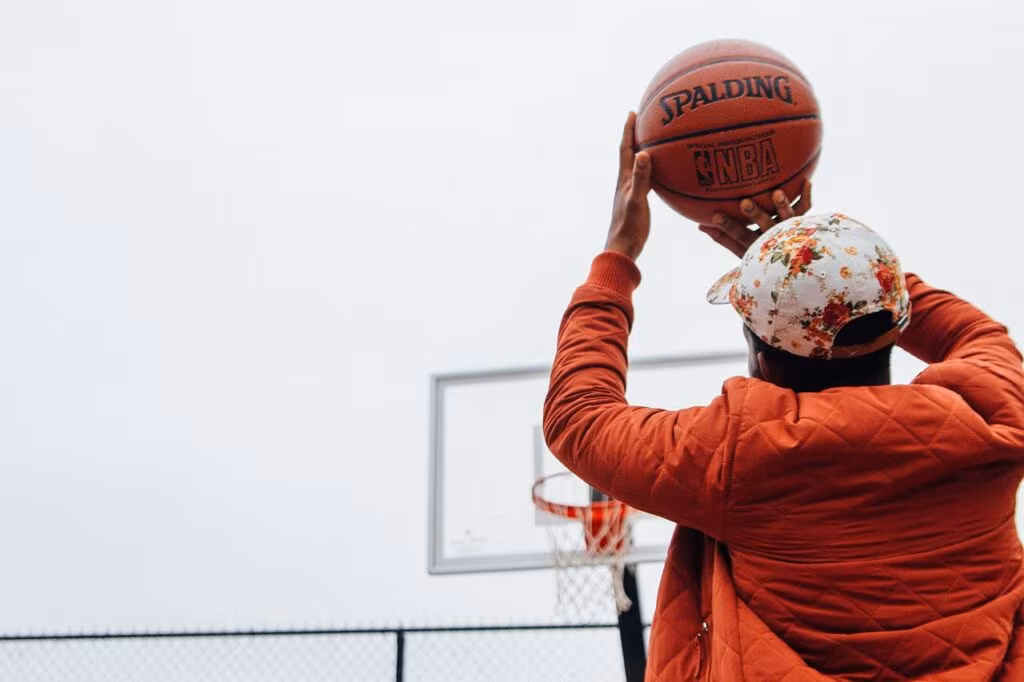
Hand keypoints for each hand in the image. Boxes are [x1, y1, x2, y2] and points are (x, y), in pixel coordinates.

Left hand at [605, 112, 651, 260]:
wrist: (623, 248)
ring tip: (654, 139)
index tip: (632, 112)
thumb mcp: (636, 200)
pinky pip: (648, 179)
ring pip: (638, 165)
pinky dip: (654, 169)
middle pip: (630, 153)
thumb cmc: (628, 227)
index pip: (625, 149)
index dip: (628, 131)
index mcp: (623, 179)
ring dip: (644, 151)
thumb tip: (643, 153)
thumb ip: (640, 178)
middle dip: (635, 135)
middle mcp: (626, 182)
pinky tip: (664, 171)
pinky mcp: (638, 201)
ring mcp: (631, 192)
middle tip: (643, 118)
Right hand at [697, 181, 812, 257]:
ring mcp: (790, 230)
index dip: (727, 226)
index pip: (739, 236)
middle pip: (765, 226)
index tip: (715, 215)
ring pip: (788, 218)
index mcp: (756, 245)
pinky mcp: (802, 222)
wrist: (792, 266)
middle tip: (745, 202)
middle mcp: (774, 238)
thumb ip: (722, 238)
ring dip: (782, 205)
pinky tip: (807, 181)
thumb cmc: (760, 255)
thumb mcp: (740, 250)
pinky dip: (806, 196)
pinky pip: (805, 209)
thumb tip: (699, 225)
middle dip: (755, 214)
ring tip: (777, 192)